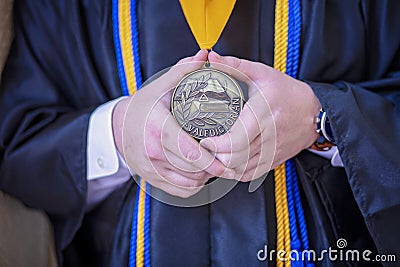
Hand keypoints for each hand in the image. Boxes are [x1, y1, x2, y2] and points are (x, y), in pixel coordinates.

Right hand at [113, 50, 235, 197]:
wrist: (117, 128)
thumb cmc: (141, 108)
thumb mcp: (160, 87)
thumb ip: (183, 72)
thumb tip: (204, 56)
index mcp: (158, 129)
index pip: (191, 152)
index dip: (213, 159)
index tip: (228, 156)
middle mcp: (154, 152)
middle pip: (194, 169)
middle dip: (215, 167)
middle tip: (229, 157)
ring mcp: (152, 169)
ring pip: (190, 182)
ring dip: (207, 176)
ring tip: (216, 163)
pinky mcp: (152, 179)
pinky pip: (180, 190)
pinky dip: (195, 185)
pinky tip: (200, 173)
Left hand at [200, 52, 320, 181]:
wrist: (314, 112)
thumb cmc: (288, 93)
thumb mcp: (262, 73)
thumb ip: (235, 66)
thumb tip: (212, 58)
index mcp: (263, 115)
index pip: (236, 141)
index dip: (216, 146)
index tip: (205, 140)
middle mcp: (268, 137)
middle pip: (235, 159)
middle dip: (215, 157)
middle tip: (204, 148)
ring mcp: (271, 152)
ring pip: (241, 170)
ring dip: (224, 166)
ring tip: (213, 155)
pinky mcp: (273, 161)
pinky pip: (250, 174)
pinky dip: (236, 172)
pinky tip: (228, 162)